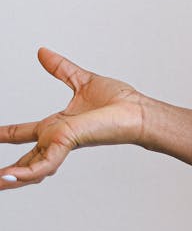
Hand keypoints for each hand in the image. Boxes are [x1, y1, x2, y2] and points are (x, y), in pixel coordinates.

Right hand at [1, 48, 144, 188]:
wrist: (138, 111)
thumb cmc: (120, 102)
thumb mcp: (81, 80)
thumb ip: (61, 68)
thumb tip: (43, 52)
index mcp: (57, 125)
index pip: (24, 133)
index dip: (5, 134)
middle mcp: (56, 138)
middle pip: (24, 159)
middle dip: (4, 171)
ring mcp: (61, 144)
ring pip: (29, 169)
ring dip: (8, 178)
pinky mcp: (68, 144)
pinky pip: (41, 165)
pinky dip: (23, 174)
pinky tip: (5, 179)